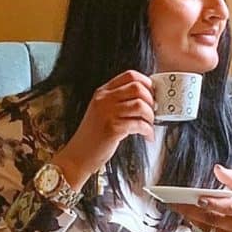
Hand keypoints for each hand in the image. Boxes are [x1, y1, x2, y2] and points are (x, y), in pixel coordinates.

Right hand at [54, 70, 154, 187]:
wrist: (78, 155)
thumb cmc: (93, 136)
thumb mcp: (101, 111)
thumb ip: (118, 101)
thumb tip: (145, 98)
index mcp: (102, 92)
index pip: (130, 75)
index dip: (147, 82)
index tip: (153, 93)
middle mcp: (104, 100)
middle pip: (137, 88)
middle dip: (151, 100)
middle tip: (153, 111)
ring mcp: (107, 113)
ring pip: (140, 105)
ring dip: (151, 116)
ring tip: (149, 125)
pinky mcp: (113, 129)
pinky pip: (139, 124)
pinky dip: (148, 130)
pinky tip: (147, 136)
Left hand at [184, 166, 231, 231]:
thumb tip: (218, 169)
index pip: (228, 206)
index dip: (213, 203)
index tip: (198, 198)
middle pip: (212, 218)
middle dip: (191, 210)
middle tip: (174, 202)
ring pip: (208, 228)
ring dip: (192, 218)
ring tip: (179, 207)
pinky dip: (201, 226)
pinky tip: (193, 218)